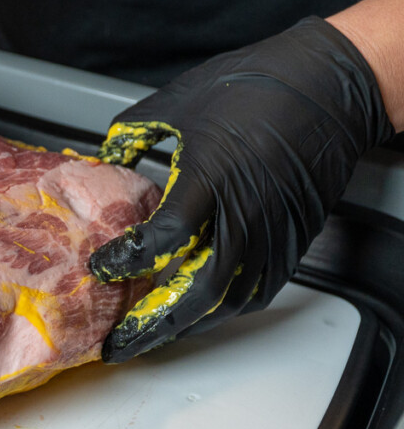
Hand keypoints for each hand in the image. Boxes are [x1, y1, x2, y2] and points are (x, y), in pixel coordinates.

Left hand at [90, 17, 392, 362]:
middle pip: (195, 291)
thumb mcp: (179, 100)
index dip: (127, 260)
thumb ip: (136, 131)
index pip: (163, 238)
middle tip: (119, 342)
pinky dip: (223, 311)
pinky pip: (256, 291)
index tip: (100, 267)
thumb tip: (108, 152)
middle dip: (152, 324)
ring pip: (227, 301)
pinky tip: (198, 315)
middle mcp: (243, 215)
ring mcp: (272, 232)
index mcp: (210, 179)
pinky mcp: (292, 240)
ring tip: (152, 337)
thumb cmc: (256, 86)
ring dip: (186, 326)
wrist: (328, 86)